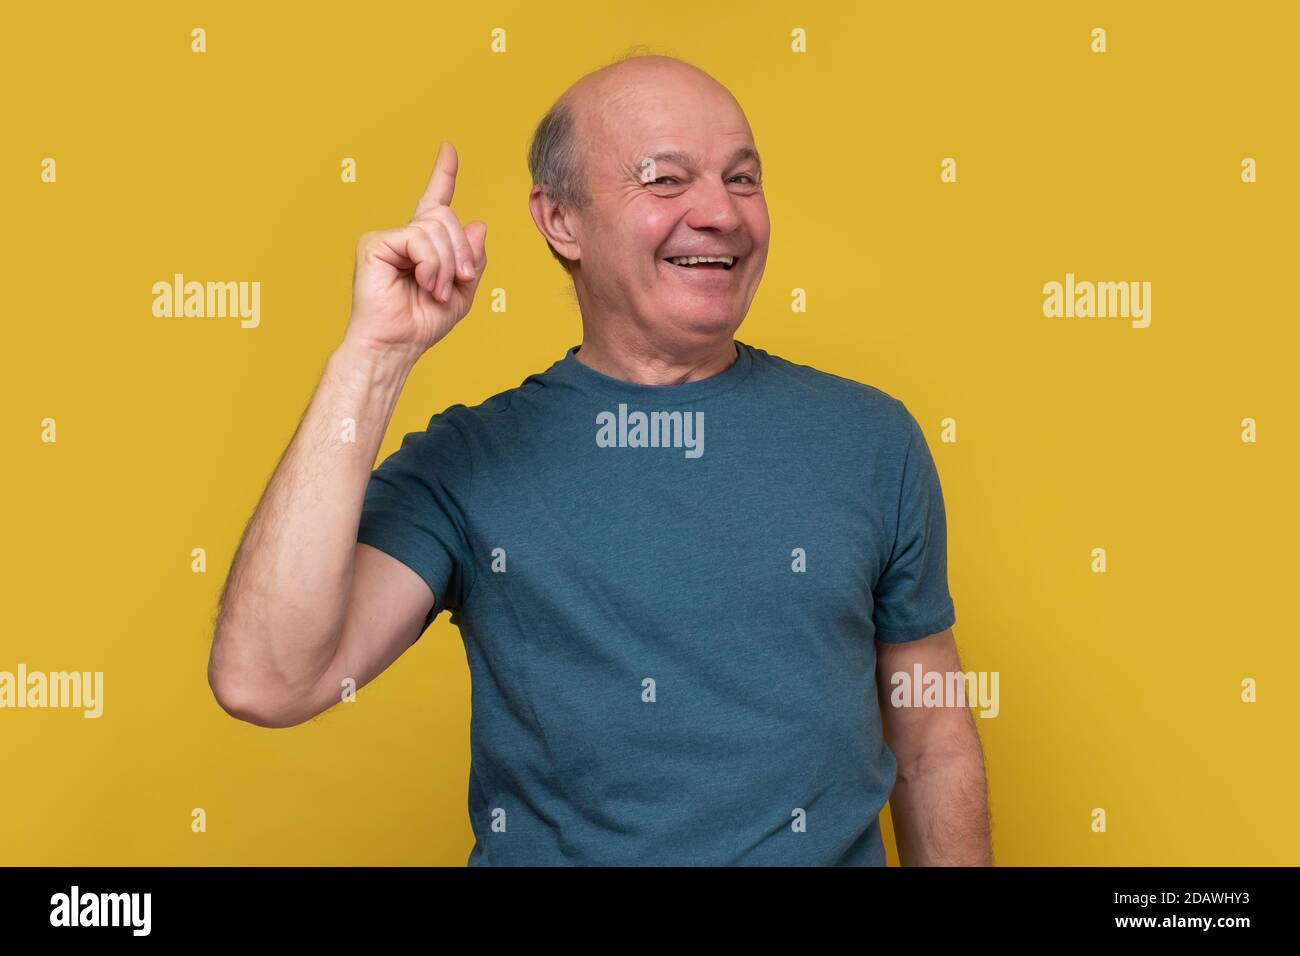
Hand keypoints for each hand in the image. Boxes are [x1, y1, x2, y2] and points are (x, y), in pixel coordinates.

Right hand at [344, 142, 487, 358]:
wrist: (396, 345)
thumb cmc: (422, 323)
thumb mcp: (462, 292)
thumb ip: (473, 259)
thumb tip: (478, 224)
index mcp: (424, 244)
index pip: (435, 201)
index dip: (443, 174)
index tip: (449, 149)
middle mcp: (406, 235)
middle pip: (447, 217)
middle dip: (462, 252)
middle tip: (460, 280)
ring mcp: (389, 237)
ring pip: (436, 227)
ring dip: (447, 264)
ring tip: (435, 289)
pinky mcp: (375, 243)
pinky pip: (419, 238)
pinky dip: (431, 264)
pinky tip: (423, 283)